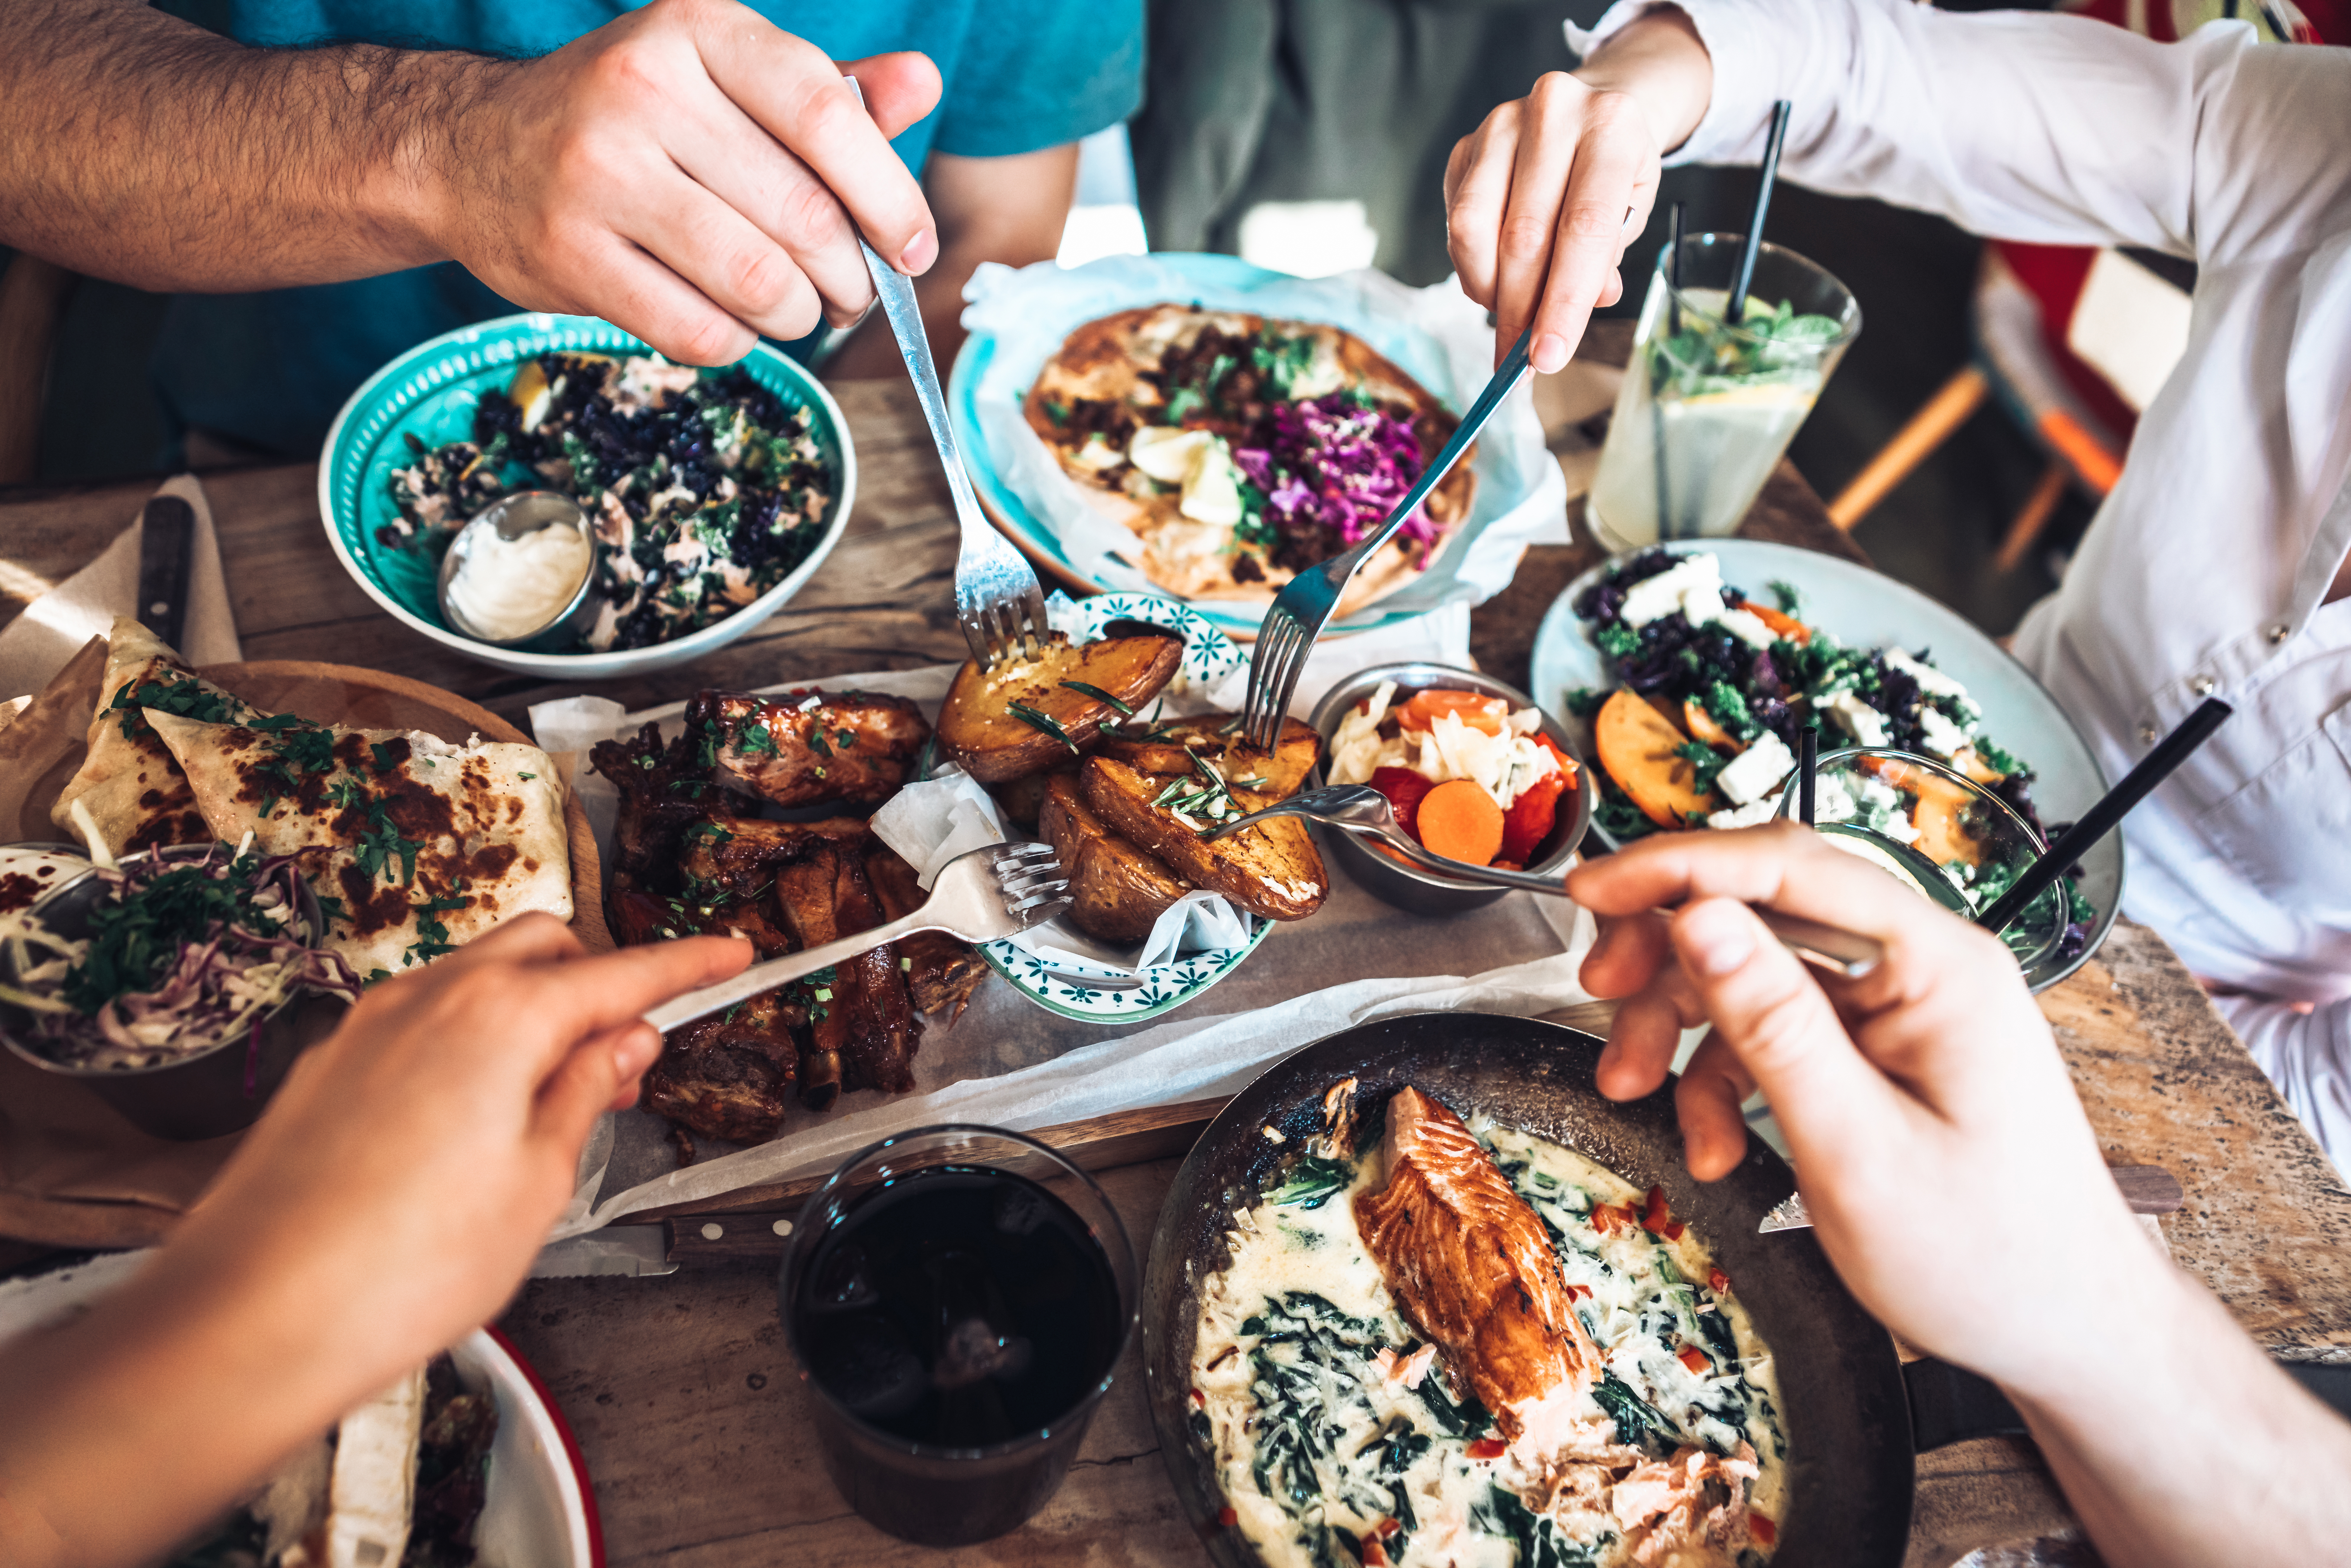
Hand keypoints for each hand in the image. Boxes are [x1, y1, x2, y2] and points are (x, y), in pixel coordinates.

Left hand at [162, 916, 749, 1387]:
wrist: (252, 1317)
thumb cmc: (399, 1266)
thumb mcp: (537, 1185)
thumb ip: (584, 1095)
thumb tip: (621, 1045)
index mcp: (499, 1018)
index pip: (622, 974)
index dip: (686, 967)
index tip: (728, 955)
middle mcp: (430, 999)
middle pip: (543, 948)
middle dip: (598, 980)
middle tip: (631, 1054)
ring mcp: (370, 1026)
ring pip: (477, 978)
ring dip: (532, 1013)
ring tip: (555, 1099)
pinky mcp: (331, 1065)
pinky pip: (422, 1020)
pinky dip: (472, 1041)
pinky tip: (478, 1116)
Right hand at [430, 0, 940, 364]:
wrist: (471, 150)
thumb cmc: (633, 119)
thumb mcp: (726, 77)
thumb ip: (829, 90)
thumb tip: (921, 82)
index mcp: (697, 30)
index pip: (825, 115)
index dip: (890, 196)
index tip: (914, 248)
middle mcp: (644, 90)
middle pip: (803, 216)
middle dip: (851, 277)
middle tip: (852, 294)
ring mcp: (599, 175)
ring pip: (760, 281)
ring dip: (800, 315)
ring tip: (798, 309)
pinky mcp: (571, 255)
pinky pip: (700, 329)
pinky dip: (737, 341)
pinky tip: (730, 320)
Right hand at [1444, 9, 1710, 373]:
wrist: (1591, 111)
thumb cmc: (1612, 171)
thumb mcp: (1631, 209)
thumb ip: (1603, 261)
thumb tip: (1566, 320)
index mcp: (1611, 126)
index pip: (1584, 228)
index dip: (1564, 302)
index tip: (1549, 357)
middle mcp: (1553, 113)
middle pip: (1525, 235)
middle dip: (1521, 311)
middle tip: (1520, 361)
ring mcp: (1500, 125)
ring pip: (1475, 229)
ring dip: (1488, 291)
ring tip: (1507, 319)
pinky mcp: (1464, 146)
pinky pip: (1454, 222)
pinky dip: (1471, 267)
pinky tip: (1493, 281)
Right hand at [1565, 823, 2157, 1386]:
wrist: (2064, 1330)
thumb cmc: (1991, 1258)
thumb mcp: (1860, 1150)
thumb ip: (1776, 1026)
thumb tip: (1699, 919)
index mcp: (1940, 967)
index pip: (1790, 864)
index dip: (1676, 866)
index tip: (1590, 884)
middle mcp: (1920, 967)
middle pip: (1761, 908)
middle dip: (1666, 950)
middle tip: (1597, 989)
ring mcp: (1896, 1008)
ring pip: (1751, 971)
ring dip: (1679, 1027)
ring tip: (1633, 1091)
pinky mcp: (1875, 1049)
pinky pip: (1772, 1031)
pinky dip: (1721, 1080)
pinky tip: (1711, 1144)